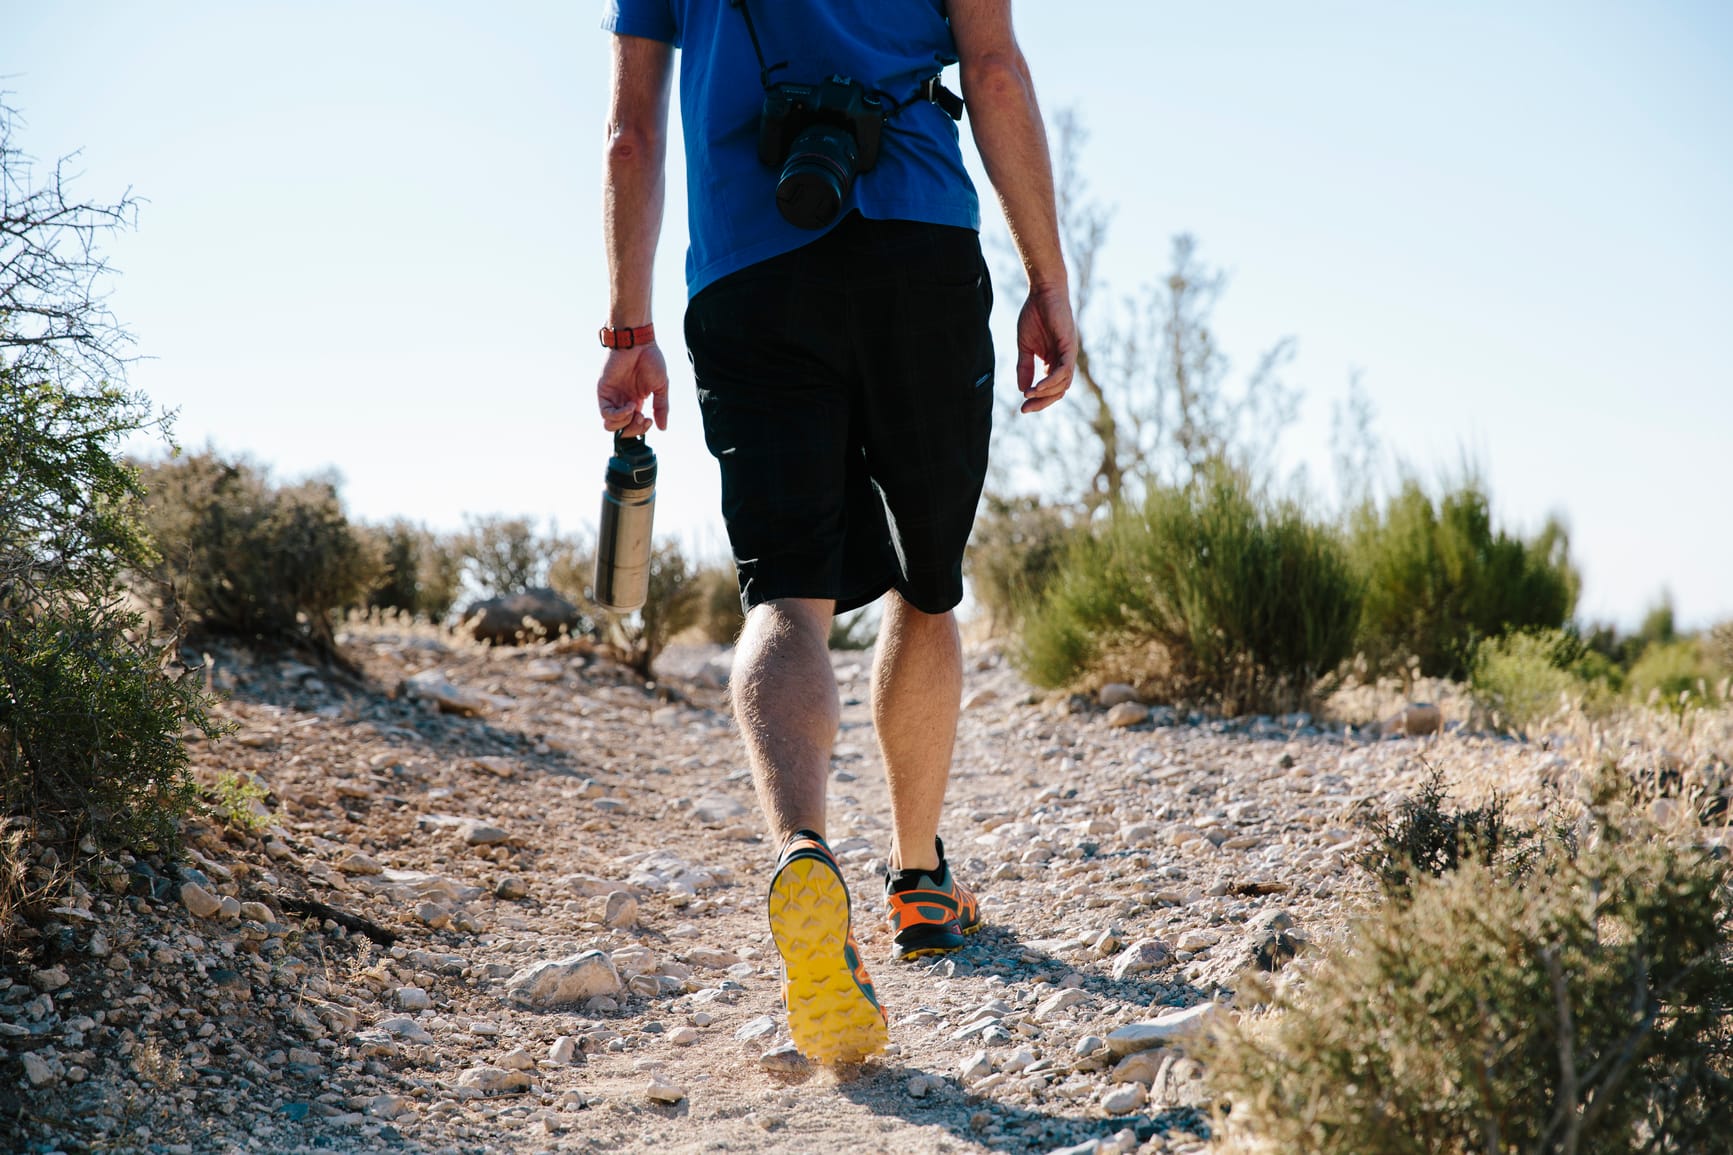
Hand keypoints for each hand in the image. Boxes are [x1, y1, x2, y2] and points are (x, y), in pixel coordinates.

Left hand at [597, 344, 669, 435]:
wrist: (639, 342)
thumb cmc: (650, 359)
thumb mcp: (661, 387)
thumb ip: (661, 408)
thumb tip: (663, 428)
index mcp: (635, 402)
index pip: (632, 426)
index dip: (641, 429)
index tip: (650, 420)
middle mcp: (621, 401)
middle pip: (621, 429)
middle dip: (633, 430)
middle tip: (643, 419)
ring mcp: (612, 397)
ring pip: (610, 425)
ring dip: (625, 424)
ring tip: (636, 412)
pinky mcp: (603, 392)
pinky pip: (606, 413)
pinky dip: (619, 415)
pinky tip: (630, 406)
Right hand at [1015, 283, 1076, 413]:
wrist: (1042, 292)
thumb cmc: (1034, 315)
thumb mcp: (1025, 346)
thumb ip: (1025, 367)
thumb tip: (1022, 390)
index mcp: (1053, 361)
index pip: (1049, 388)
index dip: (1037, 400)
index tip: (1022, 408)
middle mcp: (1063, 361)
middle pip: (1058, 391)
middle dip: (1042, 402)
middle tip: (1025, 409)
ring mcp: (1068, 354)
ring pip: (1063, 384)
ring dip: (1046, 393)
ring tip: (1029, 395)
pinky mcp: (1069, 346)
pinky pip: (1064, 370)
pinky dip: (1052, 380)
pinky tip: (1038, 386)